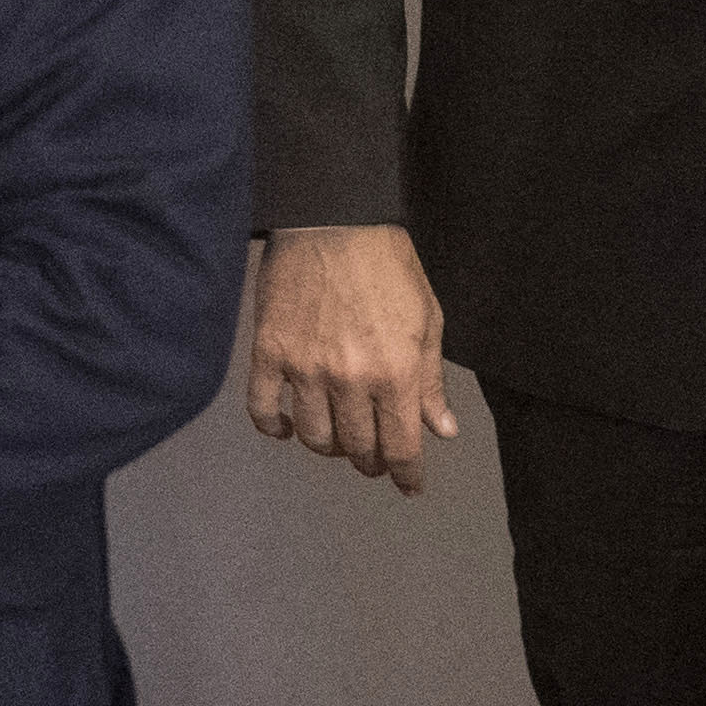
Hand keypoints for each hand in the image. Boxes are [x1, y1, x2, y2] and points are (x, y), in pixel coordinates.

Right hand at [247, 225, 457, 493]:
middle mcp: (349, 379)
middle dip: (370, 460)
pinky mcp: (269, 353)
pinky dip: (276, 428)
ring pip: (314, 437)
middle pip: (356, 448)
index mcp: (395, 371)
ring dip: (329, 446)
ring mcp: (305, 369)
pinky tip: (288, 426)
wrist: (333, 219)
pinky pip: (264, 411)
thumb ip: (431, 380)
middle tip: (374, 454)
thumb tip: (440, 430)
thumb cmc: (388, 263)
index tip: (410, 486)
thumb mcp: (427, 317)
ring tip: (338, 435)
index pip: (400, 446)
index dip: (407, 474)